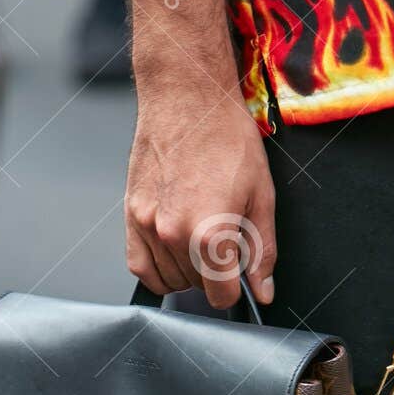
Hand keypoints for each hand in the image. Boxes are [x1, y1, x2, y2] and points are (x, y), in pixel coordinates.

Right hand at [125, 72, 275, 308]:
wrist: (188, 98)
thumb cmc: (227, 139)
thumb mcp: (261, 197)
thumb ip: (262, 252)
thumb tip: (262, 291)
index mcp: (210, 234)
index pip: (220, 296)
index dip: (235, 291)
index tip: (239, 278)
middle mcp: (174, 234)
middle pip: (195, 288)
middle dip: (212, 274)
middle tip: (222, 240)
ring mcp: (147, 225)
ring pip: (169, 279)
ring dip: (186, 270)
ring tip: (198, 235)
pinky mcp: (130, 214)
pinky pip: (140, 266)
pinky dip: (158, 267)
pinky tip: (174, 248)